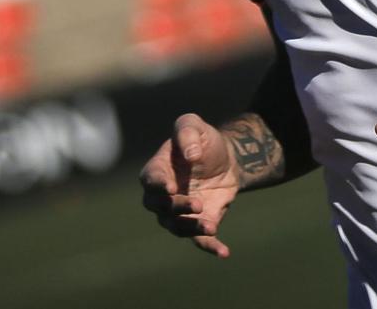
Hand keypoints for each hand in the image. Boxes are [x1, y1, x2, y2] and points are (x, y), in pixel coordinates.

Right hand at [138, 112, 241, 257]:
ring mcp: (178, 212)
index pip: (150, 181)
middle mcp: (162, 196)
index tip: (171, 188)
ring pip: (177, 226)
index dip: (158, 186)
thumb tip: (191, 155)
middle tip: (198, 204)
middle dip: (177, 208)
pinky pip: (199, 240)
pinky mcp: (197, 223)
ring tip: (210, 227)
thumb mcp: (193, 125)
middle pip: (160, 208)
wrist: (226, 158)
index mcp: (157, 170)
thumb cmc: (202, 140)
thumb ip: (187, 133)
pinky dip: (210, 246)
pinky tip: (223, 252)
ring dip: (191, 228)